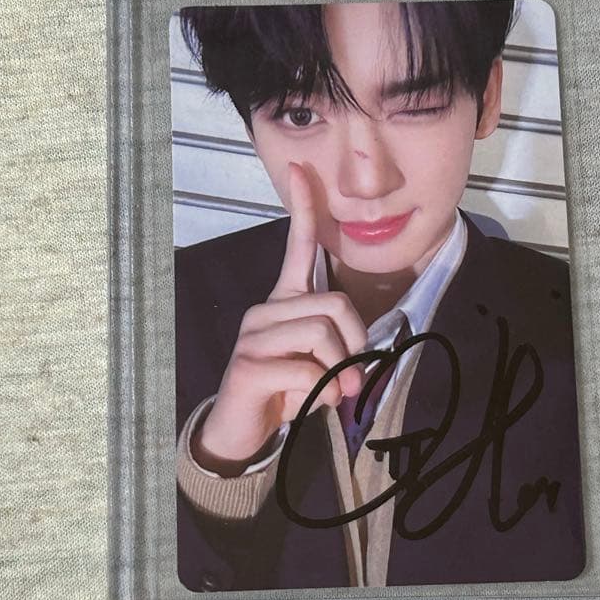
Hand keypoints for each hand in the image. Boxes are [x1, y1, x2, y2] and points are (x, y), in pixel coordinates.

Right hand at [193, 161, 366, 474]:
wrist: (241, 430)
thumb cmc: (283, 391)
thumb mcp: (317, 365)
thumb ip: (340, 354)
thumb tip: (358, 371)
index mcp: (284, 302)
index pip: (297, 247)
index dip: (303, 209)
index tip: (300, 168)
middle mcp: (266, 310)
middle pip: (334, 305)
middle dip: (355, 345)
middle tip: (355, 378)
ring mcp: (254, 335)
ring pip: (322, 335)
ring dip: (340, 372)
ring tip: (334, 393)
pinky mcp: (249, 365)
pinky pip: (306, 370)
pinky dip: (322, 392)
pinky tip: (313, 402)